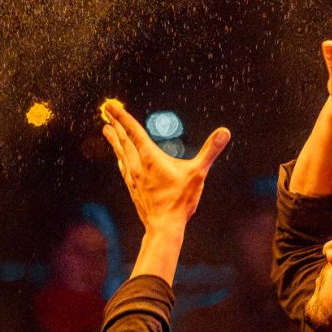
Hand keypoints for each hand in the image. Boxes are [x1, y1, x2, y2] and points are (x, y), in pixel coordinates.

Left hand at [102, 101, 229, 234]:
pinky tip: (119, 157)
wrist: (164, 226)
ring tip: (106, 129)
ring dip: (114, 139)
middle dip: (115, 123)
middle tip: (106, 110)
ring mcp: (133, 177)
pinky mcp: (133, 188)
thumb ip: (210, 151)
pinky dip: (120, 157)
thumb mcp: (198, 173)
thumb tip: (225, 132)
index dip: (122, 116)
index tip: (110, 105)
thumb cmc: (181, 201)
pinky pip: (123, 167)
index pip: (134, 131)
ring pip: (121, 153)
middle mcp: (138, 165)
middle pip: (124, 140)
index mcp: (151, 158)